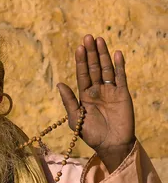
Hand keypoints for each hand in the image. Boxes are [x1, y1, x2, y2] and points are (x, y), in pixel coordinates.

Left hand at [57, 34, 135, 171]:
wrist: (111, 144)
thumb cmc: (92, 135)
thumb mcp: (76, 119)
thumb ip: (69, 101)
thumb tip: (59, 83)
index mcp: (85, 96)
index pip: (82, 74)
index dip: (81, 61)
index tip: (79, 47)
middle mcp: (97, 90)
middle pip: (94, 68)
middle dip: (91, 53)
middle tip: (88, 37)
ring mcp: (110, 91)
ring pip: (106, 69)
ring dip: (103, 55)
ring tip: (99, 40)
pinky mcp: (123, 94)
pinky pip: (120, 77)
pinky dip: (119, 65)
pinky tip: (116, 53)